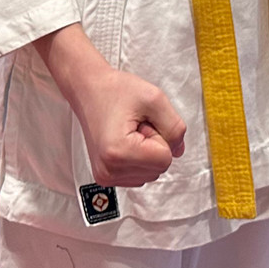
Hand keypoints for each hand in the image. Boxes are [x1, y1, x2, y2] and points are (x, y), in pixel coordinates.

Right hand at [36, 25, 185, 187]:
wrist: (89, 90)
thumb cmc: (116, 90)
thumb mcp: (154, 98)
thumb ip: (175, 126)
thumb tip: (179, 150)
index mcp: (118, 153)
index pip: (165, 159)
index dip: (160, 136)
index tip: (142, 121)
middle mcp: (109, 171)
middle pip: (159, 169)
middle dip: (154, 144)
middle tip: (136, 124)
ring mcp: (106, 177)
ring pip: (150, 173)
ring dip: (147, 152)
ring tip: (129, 131)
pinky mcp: (106, 177)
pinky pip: (139, 175)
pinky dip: (138, 159)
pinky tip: (125, 141)